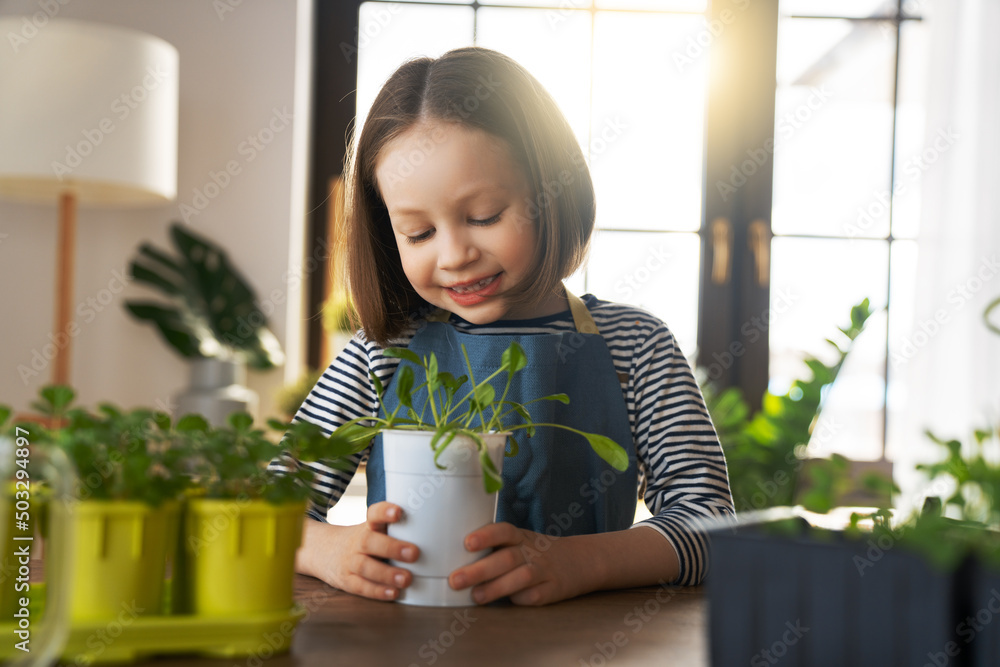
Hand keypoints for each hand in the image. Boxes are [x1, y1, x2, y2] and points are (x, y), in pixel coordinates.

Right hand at [297, 501, 419, 600]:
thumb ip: (398, 529)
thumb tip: (438, 531)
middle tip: (414, 553)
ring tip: (407, 579)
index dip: (384, 511)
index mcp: (368, 526)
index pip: (373, 514)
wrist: (324, 551)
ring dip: (386, 574)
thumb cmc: (363, 540)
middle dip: (392, 548)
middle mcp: (357, 542)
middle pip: (369, 541)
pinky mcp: (346, 581)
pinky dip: (377, 591)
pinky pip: (360, 587)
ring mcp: (349, 562)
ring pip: (364, 567)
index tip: (399, 511)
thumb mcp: (374, 529)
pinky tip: (393, 593)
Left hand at [446, 522, 596, 605]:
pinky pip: (535, 596)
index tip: (467, 543)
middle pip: (507, 558)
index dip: (486, 535)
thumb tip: (451, 559)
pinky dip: (520, 599)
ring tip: (475, 596)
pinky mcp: (552, 589)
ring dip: (496, 587)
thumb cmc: (534, 552)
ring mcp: (543, 570)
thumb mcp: (518, 542)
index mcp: (519, 536)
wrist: (578, 560)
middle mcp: (531, 551)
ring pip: (521, 577)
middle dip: (479, 570)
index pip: (503, 531)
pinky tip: (507, 602)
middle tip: (455, 580)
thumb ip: (493, 548)